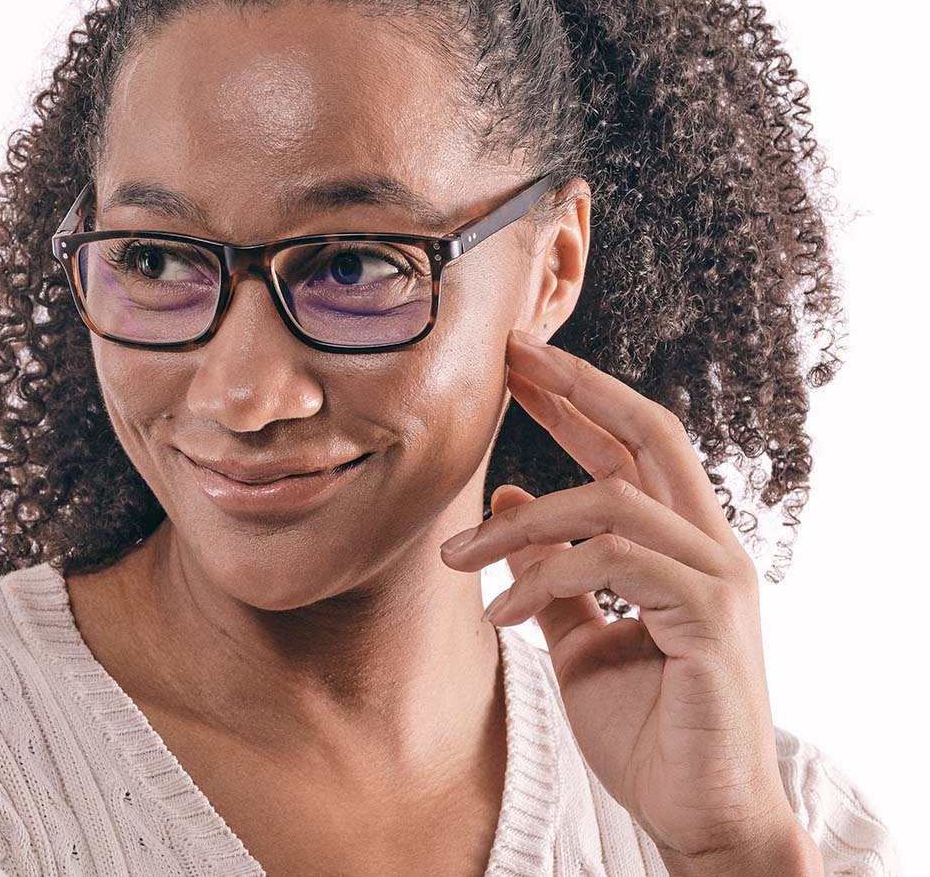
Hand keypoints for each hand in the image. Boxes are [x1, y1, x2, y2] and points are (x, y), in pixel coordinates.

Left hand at [439, 328, 810, 867]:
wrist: (699, 817)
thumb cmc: (647, 728)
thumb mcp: (581, 637)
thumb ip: (554, 569)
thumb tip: (509, 502)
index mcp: (683, 543)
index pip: (633, 445)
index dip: (579, 399)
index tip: (518, 366)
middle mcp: (710, 545)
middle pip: (649, 434)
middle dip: (576, 389)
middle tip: (509, 358)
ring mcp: (717, 576)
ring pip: (609, 501)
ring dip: (519, 528)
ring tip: (459, 560)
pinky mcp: (710, 615)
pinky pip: (611, 564)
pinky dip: (544, 578)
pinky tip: (504, 615)